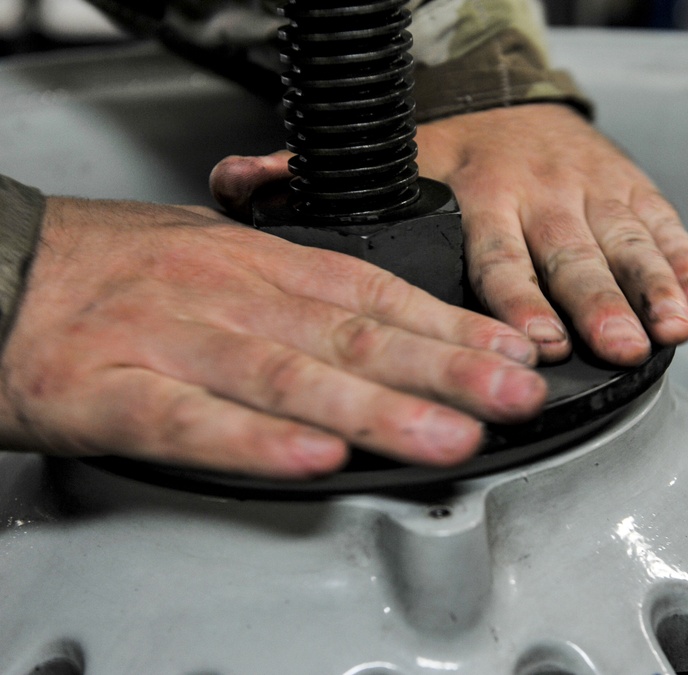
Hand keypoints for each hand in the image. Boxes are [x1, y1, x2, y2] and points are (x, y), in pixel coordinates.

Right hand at [0, 198, 545, 477]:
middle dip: (445, 369)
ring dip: (378, 408)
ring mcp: (173, 340)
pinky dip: (257, 440)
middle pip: (354, 335)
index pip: (376, 294)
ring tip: (447, 436)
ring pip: (291, 376)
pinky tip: (313, 456)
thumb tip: (383, 329)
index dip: (451, 328)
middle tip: (515, 395)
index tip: (513, 354)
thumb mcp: (220, 261)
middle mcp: (229, 296)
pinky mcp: (111, 390)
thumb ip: (298, 297)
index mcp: (258, 266)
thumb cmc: (111, 271)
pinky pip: (192, 418)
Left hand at [211, 104, 687, 365]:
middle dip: (594, 302)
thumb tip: (239, 185)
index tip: (531, 341)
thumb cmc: (456, 148)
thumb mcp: (391, 158)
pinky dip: (682, 256)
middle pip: (569, 254)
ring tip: (671, 327)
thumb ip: (311, 176)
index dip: (516, 299)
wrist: (516, 100)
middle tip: (612, 343)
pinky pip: (661, 221)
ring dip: (649, 287)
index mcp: (479, 190)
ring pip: (625, 242)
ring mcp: (590, 189)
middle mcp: (539, 191)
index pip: (496, 254)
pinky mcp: (629, 188)